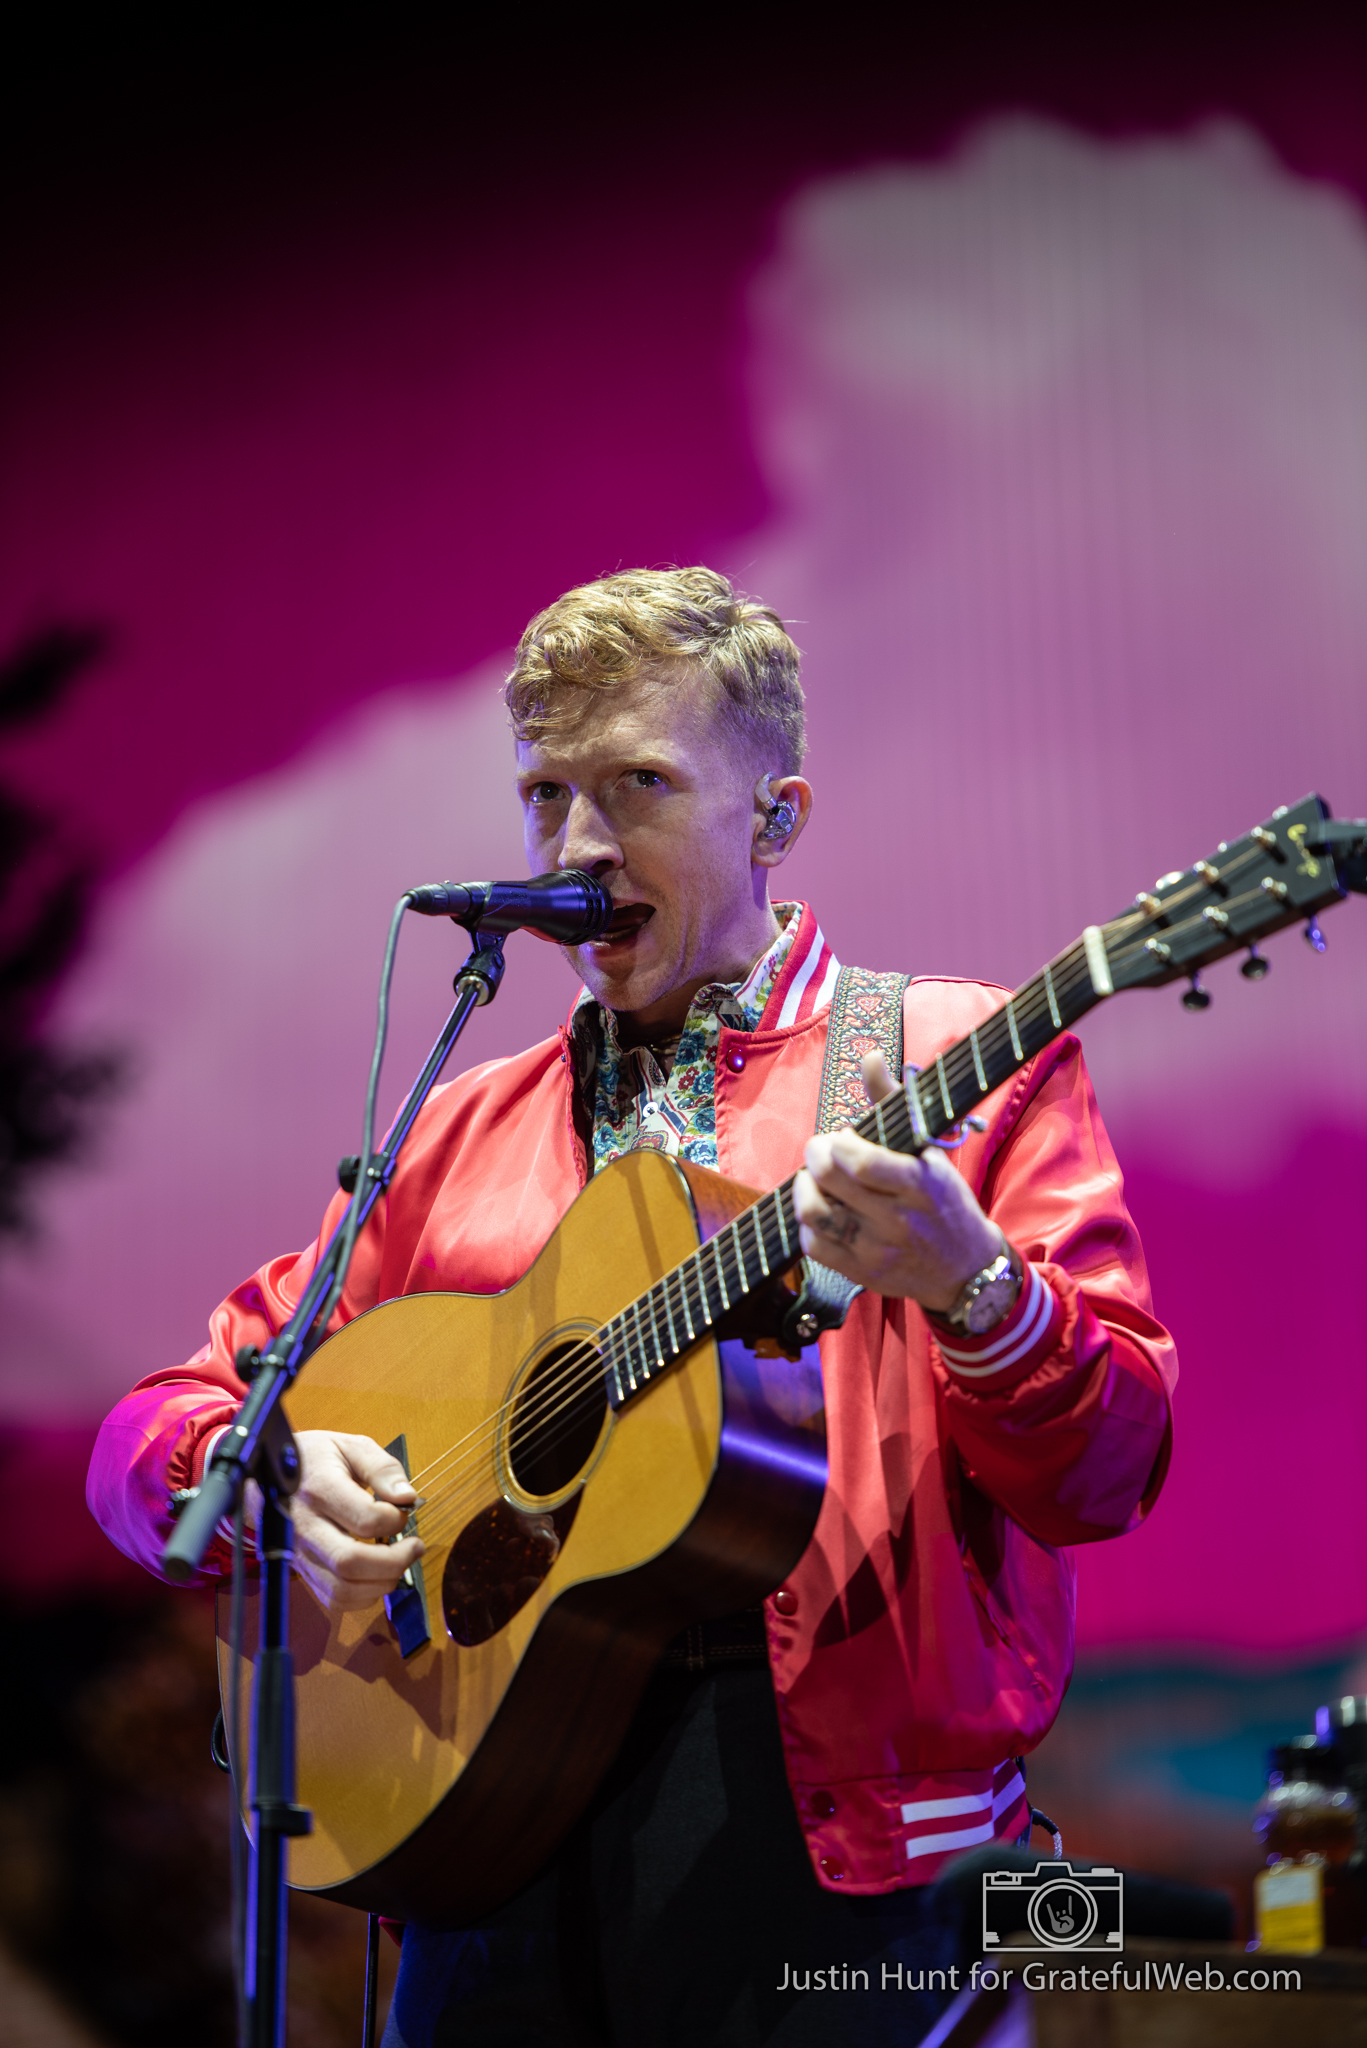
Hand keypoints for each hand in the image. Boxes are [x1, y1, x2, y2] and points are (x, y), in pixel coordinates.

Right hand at [286, 1431, 425, 1613]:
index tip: (404, 1510)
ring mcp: (299, 1552)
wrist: (270, 1474)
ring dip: (381, 1583)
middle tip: (413, 1547)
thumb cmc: (316, 1458)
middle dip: (394, 1562)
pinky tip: (377, 1575)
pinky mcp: (301, 1569)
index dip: (396, 1520)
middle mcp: (305, 1525)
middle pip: (350, 1562)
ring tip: (399, 1563)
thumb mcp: (352, 1446)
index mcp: (320, 1488)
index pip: (365, 1518)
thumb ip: (383, 1468)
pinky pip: (332, 1599)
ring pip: (341, 1589)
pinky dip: (363, 1596)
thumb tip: (407, 1497)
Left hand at [793, 1053, 1003, 1312]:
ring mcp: (877, 1250)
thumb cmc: (944, 1201)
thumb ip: (894, 1102)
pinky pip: (814, 1246)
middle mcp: (897, 1220)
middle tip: (819, 1150)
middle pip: (831, 1182)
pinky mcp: (862, 1273)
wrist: (965, 1269)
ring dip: (804, 1188)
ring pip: (815, 1214)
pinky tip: (821, 1208)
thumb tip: (869, 1056)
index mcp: (920, 1185)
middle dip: (814, 1155)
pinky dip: (807, 1222)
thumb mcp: (930, 1150)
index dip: (838, 1144)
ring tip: (814, 1178)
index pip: (863, 1162)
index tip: (841, 1137)